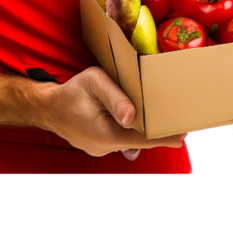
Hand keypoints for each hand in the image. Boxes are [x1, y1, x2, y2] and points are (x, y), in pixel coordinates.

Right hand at [44, 67, 186, 159]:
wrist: (48, 108)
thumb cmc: (72, 92)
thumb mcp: (93, 82)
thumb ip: (114, 97)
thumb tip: (131, 115)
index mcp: (106, 134)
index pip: (142, 138)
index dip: (164, 136)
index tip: (184, 136)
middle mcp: (105, 148)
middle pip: (138, 139)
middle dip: (156, 129)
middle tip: (176, 119)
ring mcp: (102, 150)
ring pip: (128, 138)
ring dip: (140, 128)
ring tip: (156, 115)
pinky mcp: (100, 146)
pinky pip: (119, 138)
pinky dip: (127, 128)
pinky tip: (131, 116)